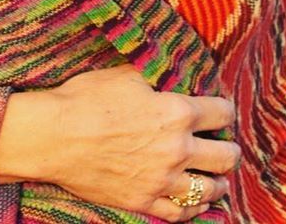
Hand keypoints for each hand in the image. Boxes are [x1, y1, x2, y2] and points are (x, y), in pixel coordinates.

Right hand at [0, 65, 240, 220]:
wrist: (56, 136)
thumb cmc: (88, 98)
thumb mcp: (127, 75)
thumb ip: (158, 79)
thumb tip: (173, 76)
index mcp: (177, 112)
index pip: (222, 113)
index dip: (224, 109)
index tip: (220, 109)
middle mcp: (178, 149)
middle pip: (226, 156)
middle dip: (229, 148)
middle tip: (224, 144)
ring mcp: (162, 181)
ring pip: (210, 188)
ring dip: (216, 180)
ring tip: (213, 175)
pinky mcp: (145, 202)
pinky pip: (182, 212)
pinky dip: (193, 206)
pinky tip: (193, 199)